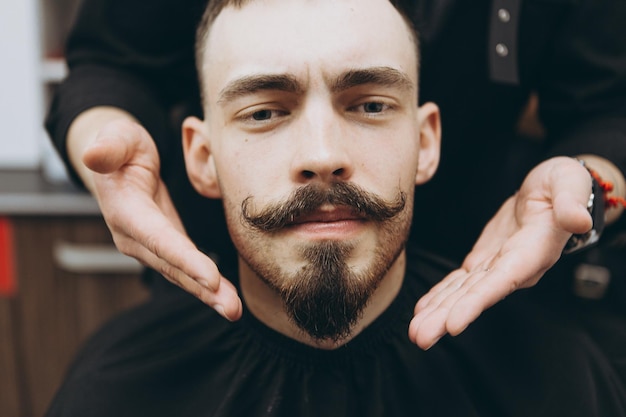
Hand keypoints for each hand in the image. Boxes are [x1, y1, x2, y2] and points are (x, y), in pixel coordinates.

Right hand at [83, 119, 241, 319]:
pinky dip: (205, 285)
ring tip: (233, 310)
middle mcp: (134, 236)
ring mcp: (147, 246)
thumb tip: (92, 154)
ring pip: (180, 274)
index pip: (158, 239)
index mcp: (125, 210)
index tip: (211, 278)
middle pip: (172, 266)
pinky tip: (225, 297)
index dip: (184, 259)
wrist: (117, 160)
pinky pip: (185, 269)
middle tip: (232, 310)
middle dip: (202, 289)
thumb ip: (109, 146)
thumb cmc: (121, 144)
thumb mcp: (115, 136)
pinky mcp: (164, 246)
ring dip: (208, 294)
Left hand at [409, 157, 592, 348]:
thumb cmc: (562, 183)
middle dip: (447, 317)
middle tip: (420, 338)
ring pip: (464, 293)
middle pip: (477, 296)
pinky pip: (459, 282)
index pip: (502, 281)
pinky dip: (440, 294)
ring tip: (415, 332)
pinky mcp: (484, 261)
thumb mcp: (569, 182)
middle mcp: (515, 268)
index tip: (453, 325)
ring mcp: (497, 267)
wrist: (549, 190)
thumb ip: (571, 201)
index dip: (477, 302)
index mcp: (533, 251)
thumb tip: (578, 220)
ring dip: (438, 312)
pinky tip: (422, 310)